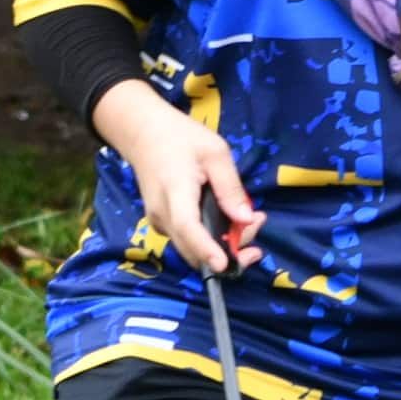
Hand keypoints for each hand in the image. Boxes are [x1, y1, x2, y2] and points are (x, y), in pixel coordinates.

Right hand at [96, 80, 260, 270]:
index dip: (205, 249)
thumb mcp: (215, 153)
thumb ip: (230, 187)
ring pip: (192, 248)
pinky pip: (188, 239)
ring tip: (249, 219)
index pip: (187, 227)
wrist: (143, 134)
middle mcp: (162, 214)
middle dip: (229, 250)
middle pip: (193, 249)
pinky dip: (210, 237)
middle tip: (257, 223)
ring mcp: (158, 222)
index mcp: (175, 191)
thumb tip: (245, 219)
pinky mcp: (162, 223)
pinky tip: (228, 217)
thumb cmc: (181, 138)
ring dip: (222, 243)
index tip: (223, 265)